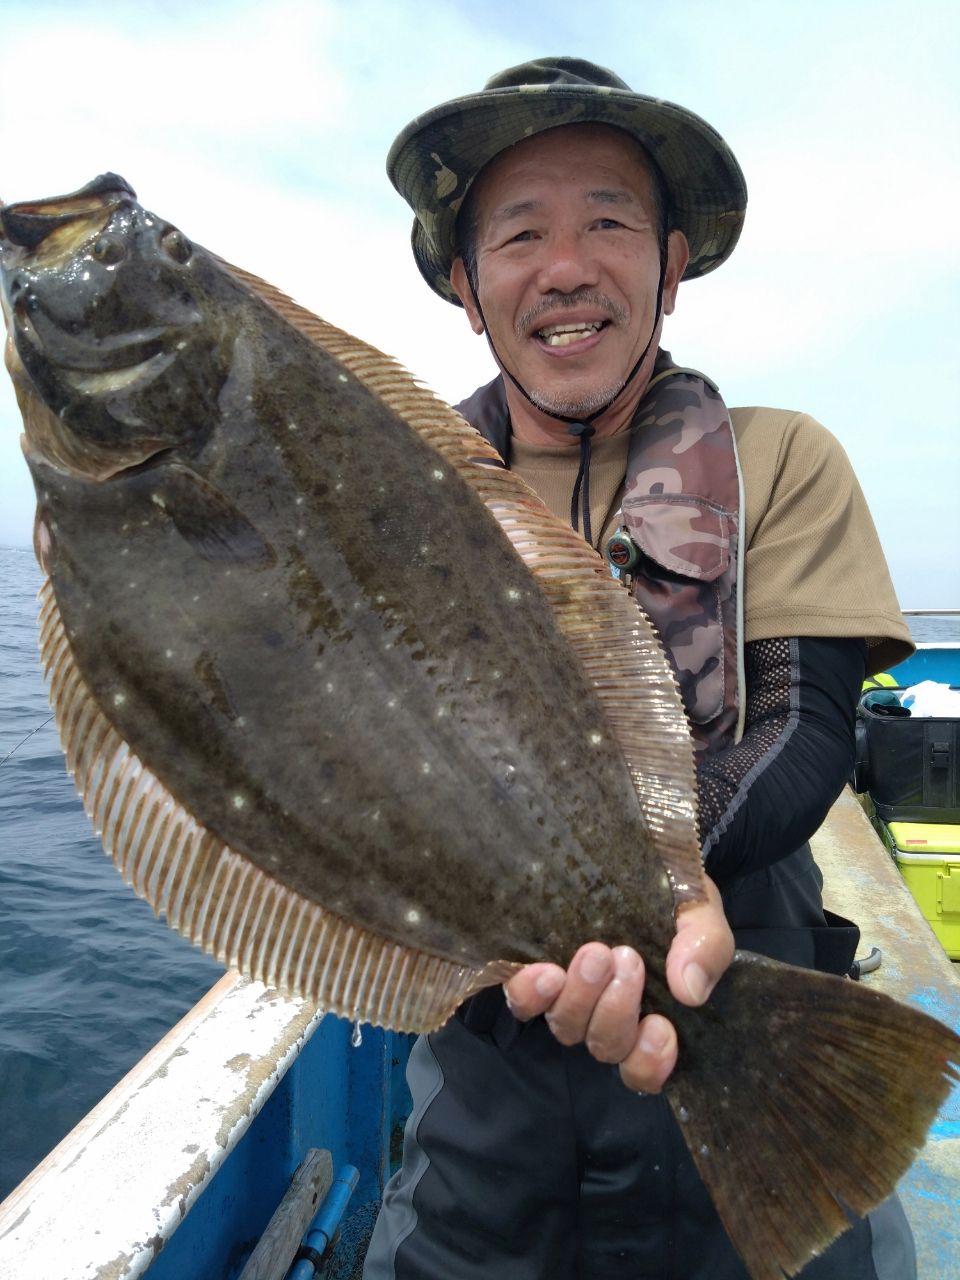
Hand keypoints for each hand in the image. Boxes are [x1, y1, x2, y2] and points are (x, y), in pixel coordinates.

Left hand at [503, 875, 732, 1091]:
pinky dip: (531, 994)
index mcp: (654, 1016)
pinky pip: (524, 1002)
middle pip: (606, 1045)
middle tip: (628, 958)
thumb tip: (690, 991)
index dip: (649, 1062)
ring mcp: (571, 997)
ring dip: (580, 997)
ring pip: (567, 1027)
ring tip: (594, 953)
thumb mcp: (702, 914)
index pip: (645, 1068)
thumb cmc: (676, 899)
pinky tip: (545, 972)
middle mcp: (608, 1017)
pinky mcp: (538, 974)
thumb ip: (706, 947)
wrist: (641, 860)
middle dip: (617, 1009)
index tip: (660, 1026)